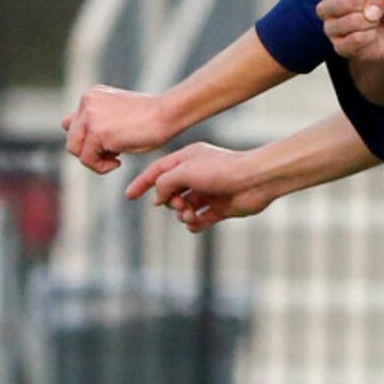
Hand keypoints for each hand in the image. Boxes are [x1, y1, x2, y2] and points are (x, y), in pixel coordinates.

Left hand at [62, 85, 169, 173]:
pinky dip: (101, 167)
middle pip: (71, 137)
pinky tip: (118, 163)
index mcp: (92, 95)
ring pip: (74, 149)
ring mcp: (91, 117)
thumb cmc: (152, 118)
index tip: (109, 145)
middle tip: (114, 154)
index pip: (73, 123)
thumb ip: (100, 120)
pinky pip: (87, 160)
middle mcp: (87, 102)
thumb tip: (84, 141)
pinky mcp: (98, 133)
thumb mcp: (120, 113)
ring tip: (115, 159)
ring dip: (93, 160)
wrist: (168, 113)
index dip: (88, 138)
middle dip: (90, 150)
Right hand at [126, 143, 269, 227]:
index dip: (142, 183)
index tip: (128, 196)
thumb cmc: (220, 170)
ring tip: (190, 215)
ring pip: (185, 207)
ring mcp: (209, 191)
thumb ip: (165, 183)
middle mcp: (197, 174)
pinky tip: (195, 224)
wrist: (255, 180)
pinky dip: (195, 224)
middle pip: (171, 192)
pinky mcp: (221, 207)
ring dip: (182, 214)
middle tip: (179, 204)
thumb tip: (158, 198)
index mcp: (187, 159)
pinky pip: (200, 219)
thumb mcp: (184, 172)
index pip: (157, 171)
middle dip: (170, 202)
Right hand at [318, 0, 383, 63]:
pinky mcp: (339, 47)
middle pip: (345, 2)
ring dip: (372, 22)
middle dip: (370, 5)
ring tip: (373, 22)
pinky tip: (371, 35)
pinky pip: (356, 40)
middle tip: (375, 9)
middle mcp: (326, 6)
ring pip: (351, 21)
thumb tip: (369, 13)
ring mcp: (330, 28)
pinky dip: (371, 36)